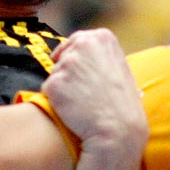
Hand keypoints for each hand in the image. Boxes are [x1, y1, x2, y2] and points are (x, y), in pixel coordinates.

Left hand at [43, 28, 147, 160]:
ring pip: (55, 74)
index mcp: (101, 38)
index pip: (77, 41)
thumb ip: (98, 55)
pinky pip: (48, 90)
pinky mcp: (53, 83)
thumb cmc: (121, 104)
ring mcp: (67, 64)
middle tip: (86, 92)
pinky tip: (74, 109)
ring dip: (63, 87)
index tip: (87, 77)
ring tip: (84, 101)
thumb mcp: (118, 67)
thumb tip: (77, 51)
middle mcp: (83, 45)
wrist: (118, 131)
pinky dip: (56, 100)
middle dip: (69, 72)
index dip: (78, 60)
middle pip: (63, 56)